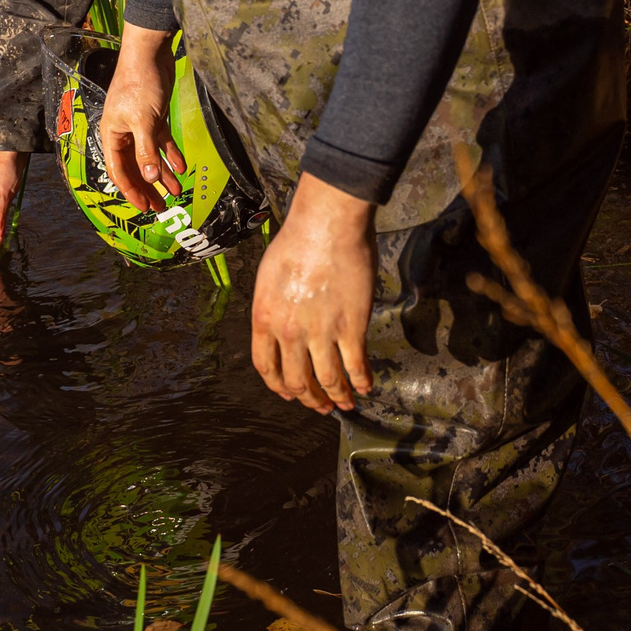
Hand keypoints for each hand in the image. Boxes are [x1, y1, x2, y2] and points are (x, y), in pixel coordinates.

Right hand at [98, 22, 185, 211]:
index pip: (120, 171)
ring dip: (162, 174)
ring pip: (150, 157)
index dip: (132, 191)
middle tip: (161, 207)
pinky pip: (162, 143)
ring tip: (175, 192)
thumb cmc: (139, 84)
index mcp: (112, 136)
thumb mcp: (143, 121)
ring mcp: (140, 126)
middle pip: (135, 168)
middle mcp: (124, 134)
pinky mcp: (154, 118)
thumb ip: (146, 151)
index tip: (145, 207)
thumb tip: (150, 178)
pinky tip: (182, 168)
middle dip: (148, 188)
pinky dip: (171, 155)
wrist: (150, 54)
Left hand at [251, 174, 375, 413]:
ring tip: (344, 404)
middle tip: (319, 406)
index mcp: (264, 319)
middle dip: (309, 399)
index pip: (266, 368)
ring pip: (327, 380)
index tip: (289, 393)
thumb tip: (280, 325)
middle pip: (297, 380)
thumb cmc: (297, 240)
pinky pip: (355, 365)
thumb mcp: (269, 276)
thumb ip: (273, 307)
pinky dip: (360, 380)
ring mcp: (321, 333)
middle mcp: (289, 333)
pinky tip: (365, 387)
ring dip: (336, 396)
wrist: (327, 224)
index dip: (279, 386)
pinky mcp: (350, 327)